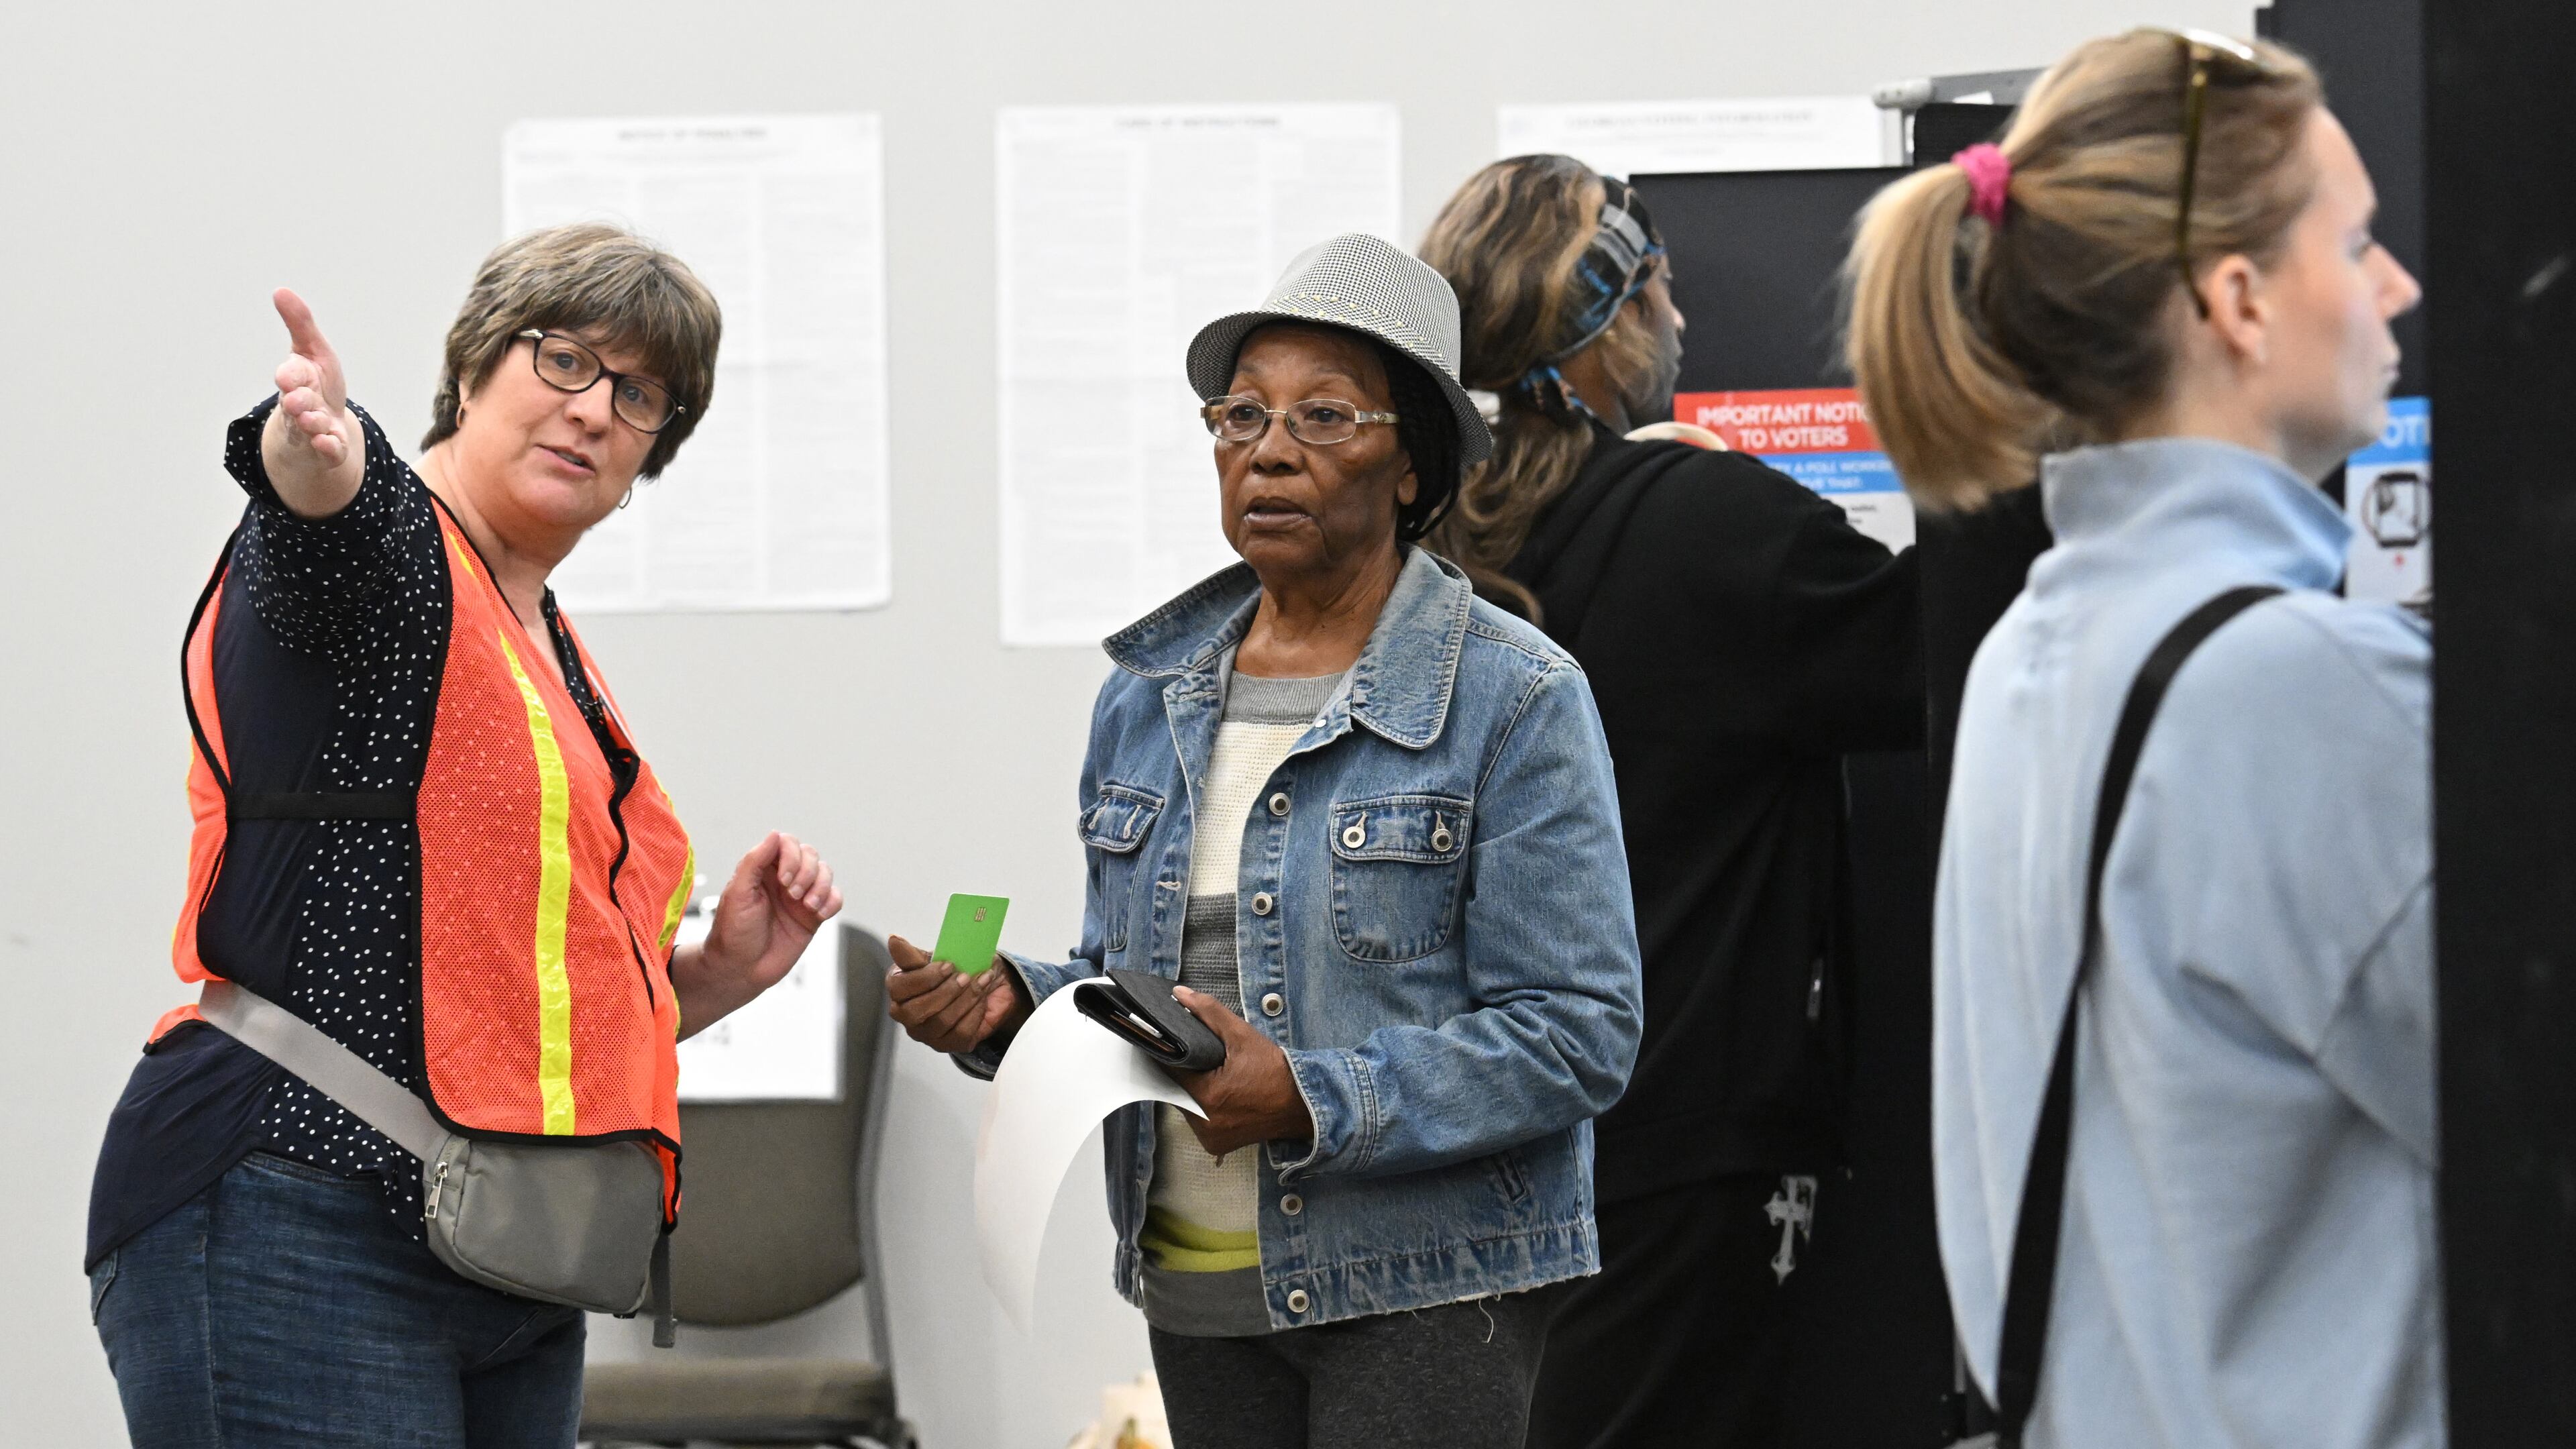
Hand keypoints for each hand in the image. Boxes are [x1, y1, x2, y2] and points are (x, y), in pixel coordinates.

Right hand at [260, 289, 364, 512]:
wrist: (324, 425)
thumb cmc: (317, 384)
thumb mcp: (313, 351)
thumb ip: (300, 324)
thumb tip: (280, 290)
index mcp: (296, 380)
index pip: (289, 375)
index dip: (289, 375)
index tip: (287, 375)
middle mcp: (299, 405)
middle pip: (294, 404)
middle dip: (296, 401)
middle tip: (297, 400)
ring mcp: (311, 429)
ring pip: (308, 428)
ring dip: (311, 424)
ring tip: (315, 422)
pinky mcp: (327, 449)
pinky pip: (326, 450)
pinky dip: (327, 448)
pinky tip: (331, 444)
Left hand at [694, 831, 841, 997]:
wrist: (742, 969)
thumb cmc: (733, 932)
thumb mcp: (737, 893)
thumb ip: (754, 861)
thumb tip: (774, 834)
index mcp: (763, 869)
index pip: (787, 844)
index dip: (791, 856)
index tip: (784, 879)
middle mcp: (783, 879)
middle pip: (810, 855)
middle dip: (807, 872)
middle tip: (793, 895)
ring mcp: (800, 896)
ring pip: (825, 873)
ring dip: (822, 886)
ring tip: (807, 906)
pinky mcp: (813, 915)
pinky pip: (835, 898)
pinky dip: (832, 902)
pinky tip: (819, 914)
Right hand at [886, 935, 1028, 1053]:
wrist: (987, 984)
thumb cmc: (957, 969)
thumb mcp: (938, 954)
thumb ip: (914, 953)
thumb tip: (893, 940)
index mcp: (899, 987)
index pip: (898, 987)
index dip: (925, 977)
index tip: (948, 965)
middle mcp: (906, 1013)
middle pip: (915, 1011)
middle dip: (946, 991)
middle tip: (965, 976)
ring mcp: (925, 1032)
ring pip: (940, 1022)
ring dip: (964, 999)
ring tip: (979, 983)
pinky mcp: (947, 1044)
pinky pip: (960, 1034)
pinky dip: (975, 1013)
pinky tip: (981, 999)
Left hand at [1168, 986, 1314, 1158]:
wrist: (1303, 1103)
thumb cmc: (1276, 1071)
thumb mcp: (1242, 1035)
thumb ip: (1208, 1012)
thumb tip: (1180, 995)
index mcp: (1208, 1096)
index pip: (1170, 1069)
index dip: (1169, 1053)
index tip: (1173, 1043)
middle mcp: (1205, 1123)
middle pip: (1175, 1089)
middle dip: (1184, 1072)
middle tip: (1199, 1059)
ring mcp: (1210, 1138)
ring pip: (1185, 1106)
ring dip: (1192, 1091)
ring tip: (1211, 1075)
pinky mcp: (1216, 1145)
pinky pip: (1198, 1121)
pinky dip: (1203, 1108)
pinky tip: (1218, 1094)